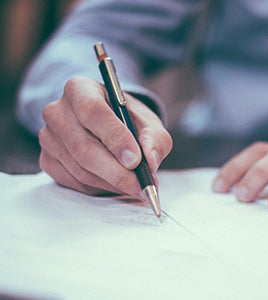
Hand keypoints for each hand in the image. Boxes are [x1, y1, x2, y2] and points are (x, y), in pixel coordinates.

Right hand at [39, 77, 171, 198]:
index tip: (136, 160)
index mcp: (80, 89)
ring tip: (136, 186)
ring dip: (112, 183)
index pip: (93, 112)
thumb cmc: (129, 121)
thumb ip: (154, 139)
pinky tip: (116, 184)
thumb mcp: (149, 123)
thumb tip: (150, 161)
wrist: (111, 126)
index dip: (115, 138)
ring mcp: (48, 137)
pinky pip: (74, 182)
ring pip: (80, 169)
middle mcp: (58, 111)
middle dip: (117, 172)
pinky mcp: (47, 160)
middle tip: (141, 185)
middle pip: (84, 147)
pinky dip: (100, 188)